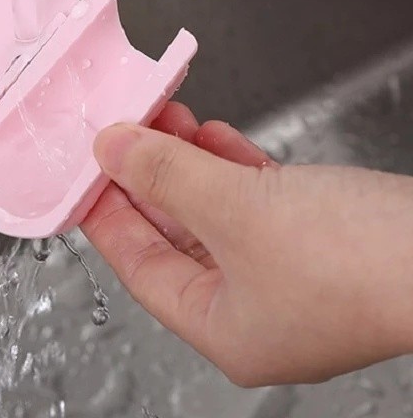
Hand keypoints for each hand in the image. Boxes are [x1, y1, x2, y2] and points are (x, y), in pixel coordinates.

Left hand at [81, 102, 412, 385]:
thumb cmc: (359, 261)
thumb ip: (166, 175)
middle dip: (148, 175)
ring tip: (163, 116)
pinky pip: (253, 198)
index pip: (141, 267)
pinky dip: (229, 163)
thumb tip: (110, 149)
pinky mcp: (319, 236)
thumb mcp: (237, 211)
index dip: (107, 214)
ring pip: (214, 209)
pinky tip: (209, 133)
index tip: (84, 171)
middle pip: (175, 232)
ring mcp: (288, 271)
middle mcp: (254, 306)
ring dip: (186, 161)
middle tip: (123, 130)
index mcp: (225, 328)